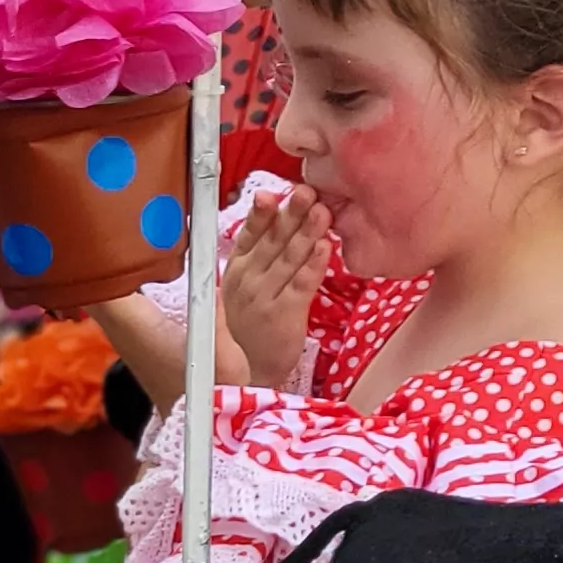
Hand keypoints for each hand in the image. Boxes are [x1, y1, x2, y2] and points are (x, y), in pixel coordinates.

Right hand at [221, 186, 328, 387]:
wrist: (251, 370)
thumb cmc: (252, 324)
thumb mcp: (248, 286)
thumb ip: (262, 254)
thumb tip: (280, 217)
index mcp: (238, 269)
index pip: (250, 235)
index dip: (263, 213)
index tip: (275, 192)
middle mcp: (249, 280)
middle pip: (272, 242)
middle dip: (291, 215)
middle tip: (307, 192)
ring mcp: (266, 297)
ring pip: (288, 259)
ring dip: (306, 233)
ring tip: (322, 211)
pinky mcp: (285, 315)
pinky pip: (301, 285)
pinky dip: (313, 265)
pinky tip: (324, 248)